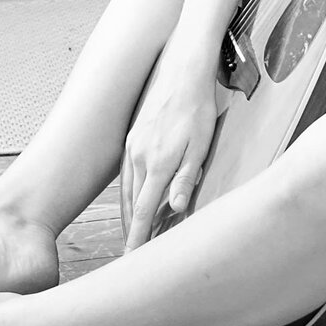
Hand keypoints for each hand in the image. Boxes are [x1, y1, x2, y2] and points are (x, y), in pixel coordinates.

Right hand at [120, 57, 218, 250]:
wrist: (182, 68)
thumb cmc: (197, 106)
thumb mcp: (200, 144)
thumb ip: (185, 178)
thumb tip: (173, 209)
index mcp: (157, 164)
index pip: (142, 211)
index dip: (136, 237)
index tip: (131, 257)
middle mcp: (138, 157)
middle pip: (130, 204)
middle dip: (130, 230)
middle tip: (131, 253)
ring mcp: (132, 146)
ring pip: (125, 189)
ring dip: (127, 213)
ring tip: (131, 232)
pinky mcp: (132, 136)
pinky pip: (126, 172)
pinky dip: (126, 192)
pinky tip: (131, 197)